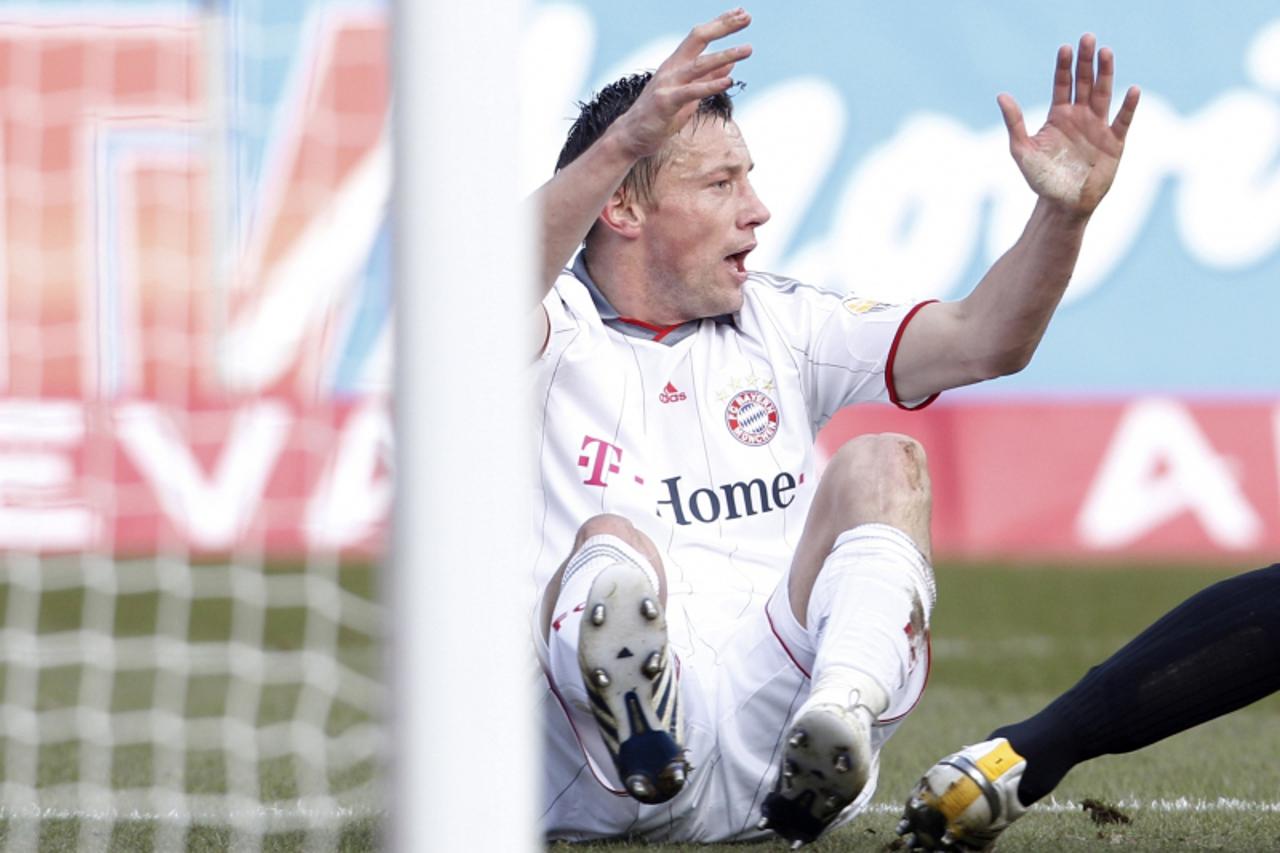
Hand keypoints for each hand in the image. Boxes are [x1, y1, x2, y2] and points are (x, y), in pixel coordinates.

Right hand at [613, 8, 752, 159]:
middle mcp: (672, 68)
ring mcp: (668, 84)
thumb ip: (707, 78)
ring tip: (747, 49)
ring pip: (700, 64)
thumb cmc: (659, 115)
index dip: (721, 23)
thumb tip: (731, 63)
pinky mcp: (666, 102)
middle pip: (699, 38)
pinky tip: (728, 80)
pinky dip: (711, 86)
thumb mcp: (688, 94)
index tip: (742, 13)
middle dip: (723, 27)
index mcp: (676, 64)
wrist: (631, 136)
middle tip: (747, 17)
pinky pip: (692, 92)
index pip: (700, 36)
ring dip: (726, 54)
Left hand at [998, 34, 1139, 214]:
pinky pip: (1122, 120)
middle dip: (1086, 61)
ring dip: (1105, 74)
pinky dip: (1128, 106)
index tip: (1065, 48)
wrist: (1061, 204)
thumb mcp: (1022, 150)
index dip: (1064, 67)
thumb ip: (1014, 122)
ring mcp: (1098, 127)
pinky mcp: (1114, 142)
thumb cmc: (1040, 178)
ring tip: (1106, 52)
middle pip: (1085, 82)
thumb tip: (1001, 95)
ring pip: (1104, 94)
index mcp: (1059, 115)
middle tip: (1088, 38)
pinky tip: (1132, 90)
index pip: (1063, 84)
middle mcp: (1080, 116)